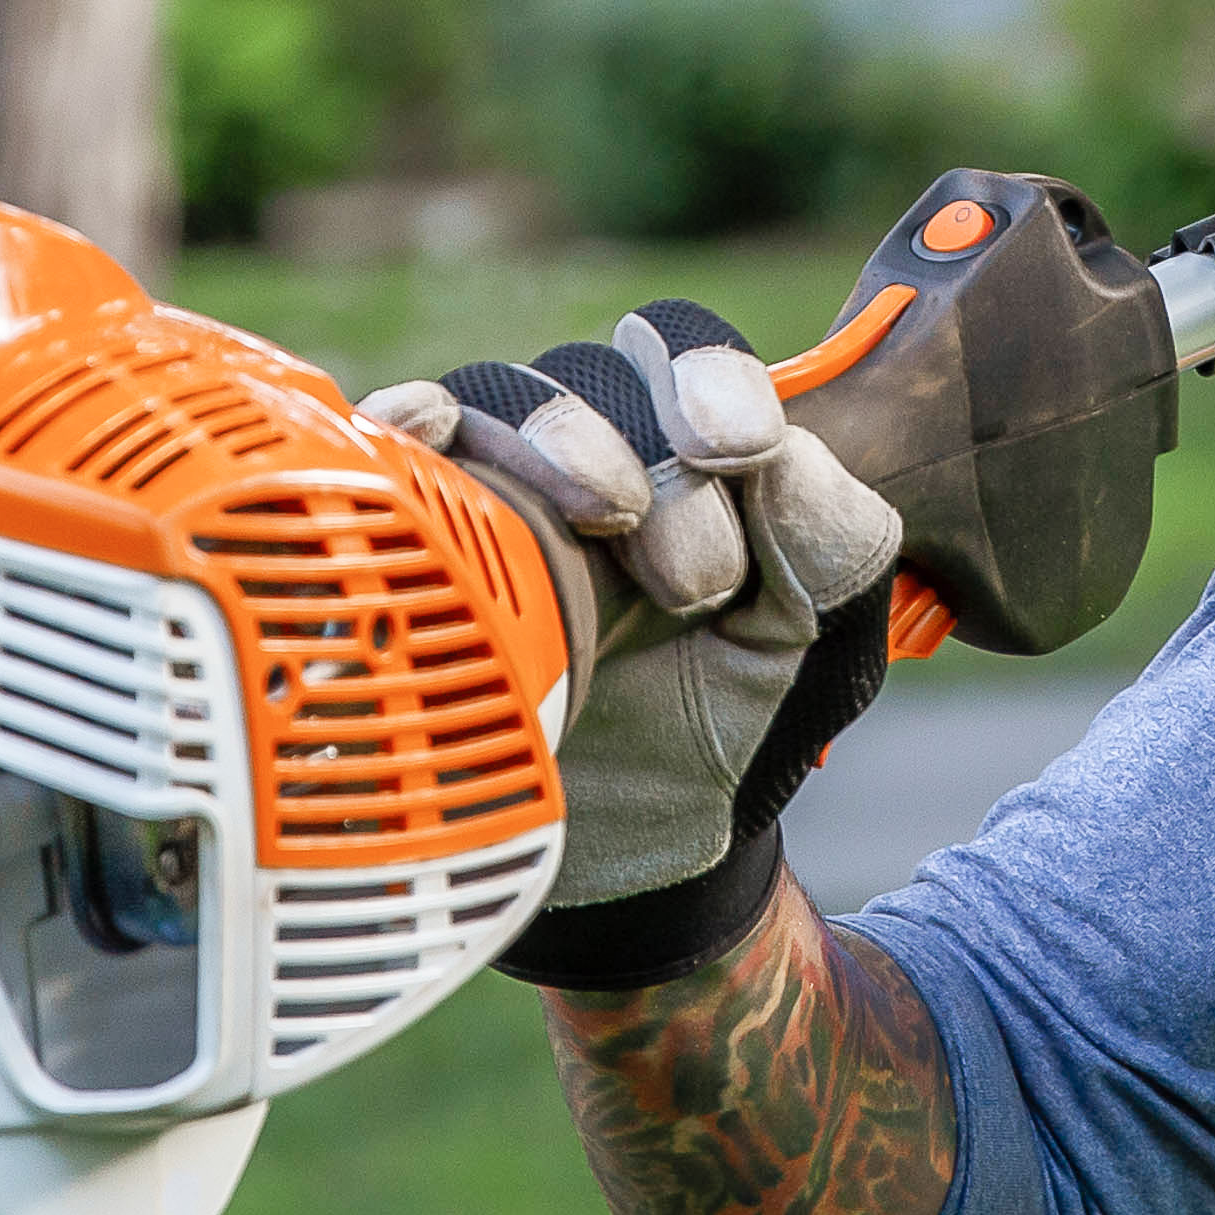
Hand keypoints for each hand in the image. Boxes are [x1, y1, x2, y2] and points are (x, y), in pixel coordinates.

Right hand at [368, 299, 905, 989]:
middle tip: (692, 579)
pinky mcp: (410, 547)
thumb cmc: (719, 725)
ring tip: (603, 529)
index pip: (683, 353)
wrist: (620, 861)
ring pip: (495, 398)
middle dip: (645, 451)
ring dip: (552, 441)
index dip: (706, 372)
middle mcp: (583, 457)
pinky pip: (388, 454)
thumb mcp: (812, 639)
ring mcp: (489, 497)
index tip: (737, 447)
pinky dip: (405, 423)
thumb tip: (776, 452)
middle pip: (590, 375)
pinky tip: (425, 430)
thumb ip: (827, 534)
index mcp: (684, 453)